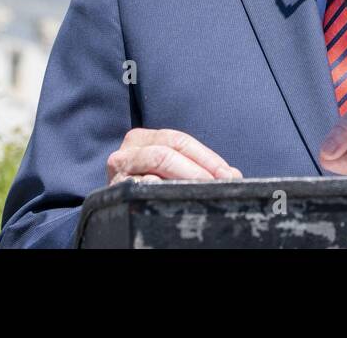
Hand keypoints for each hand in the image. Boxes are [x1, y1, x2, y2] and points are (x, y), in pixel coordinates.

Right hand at [106, 128, 242, 184]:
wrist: (114, 207)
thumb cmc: (149, 186)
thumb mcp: (171, 171)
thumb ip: (198, 168)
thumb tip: (233, 175)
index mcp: (143, 138)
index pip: (180, 141)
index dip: (207, 157)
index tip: (229, 174)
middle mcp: (127, 150)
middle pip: (168, 152)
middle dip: (197, 169)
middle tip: (218, 184)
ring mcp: (118, 171)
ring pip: (155, 163)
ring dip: (183, 178)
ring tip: (201, 190)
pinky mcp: (113, 190)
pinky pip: (139, 186)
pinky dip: (158, 188)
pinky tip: (171, 194)